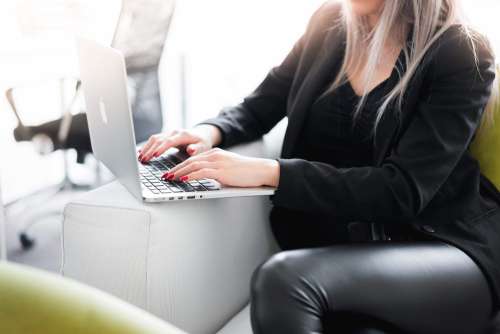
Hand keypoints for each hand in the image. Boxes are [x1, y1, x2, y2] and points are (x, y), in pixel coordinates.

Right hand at [138, 125, 221, 162]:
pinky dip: (147, 146)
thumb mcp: (203, 147)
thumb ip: (197, 149)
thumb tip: (191, 150)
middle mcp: (174, 132)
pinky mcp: (165, 136)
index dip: (161, 148)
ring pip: (154, 138)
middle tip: (143, 160)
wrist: (201, 134)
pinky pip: (154, 140)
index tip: (155, 155)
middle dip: (150, 150)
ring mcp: (168, 133)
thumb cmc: (202, 143)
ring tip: (140, 158)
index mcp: (183, 135)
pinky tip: (141, 153)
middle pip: (158, 140)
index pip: (169, 141)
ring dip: (146, 148)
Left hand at [163, 148, 279, 187]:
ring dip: (179, 172)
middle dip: (175, 168)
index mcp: (216, 154)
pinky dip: (190, 176)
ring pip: (193, 165)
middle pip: (190, 161)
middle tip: (165, 176)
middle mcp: (215, 156)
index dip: (180, 165)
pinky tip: (183, 179)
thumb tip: (204, 182)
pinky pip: (202, 172)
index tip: (171, 171)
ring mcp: (218, 162)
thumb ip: (215, 173)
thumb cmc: (247, 173)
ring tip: (170, 178)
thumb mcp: (228, 171)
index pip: (193, 159)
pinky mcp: (222, 171)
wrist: (262, 170)